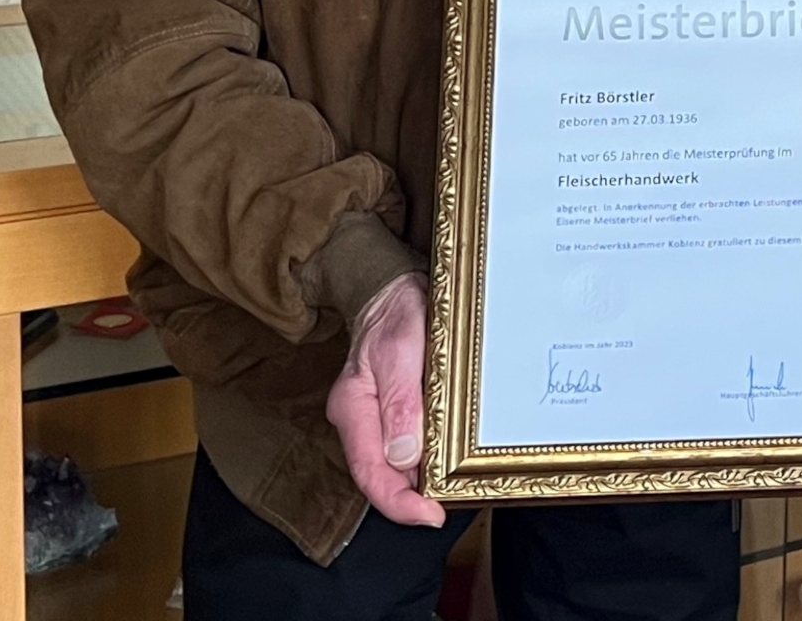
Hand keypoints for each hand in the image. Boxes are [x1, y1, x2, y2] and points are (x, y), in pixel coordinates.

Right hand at [325, 271, 444, 527]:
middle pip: (379, 475)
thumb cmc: (397, 310)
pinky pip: (401, 444)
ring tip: (449, 487)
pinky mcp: (388, 409)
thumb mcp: (402, 348)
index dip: (399, 504)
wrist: (393, 286)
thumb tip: (404, 458)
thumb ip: (401, 401)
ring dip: (417, 481)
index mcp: (352, 407)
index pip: (370, 473)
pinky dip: (420, 458)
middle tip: (447, 504)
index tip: (431, 516)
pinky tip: (442, 458)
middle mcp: (356, 419)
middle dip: (410, 498)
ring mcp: (370, 416)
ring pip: (391, 464)